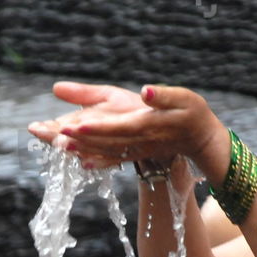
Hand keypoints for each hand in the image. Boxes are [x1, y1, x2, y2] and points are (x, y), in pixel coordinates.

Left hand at [28, 82, 224, 172]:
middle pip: (104, 141)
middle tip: (53, 135)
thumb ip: (164, 96)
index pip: (117, 127)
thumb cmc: (193, 114)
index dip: (96, 127)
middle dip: (79, 139)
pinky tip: (83, 164)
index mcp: (147, 124)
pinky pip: (114, 159)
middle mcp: (139, 141)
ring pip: (105, 151)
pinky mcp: (137, 154)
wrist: (202, 139)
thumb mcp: (184, 98)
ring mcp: (137, 150)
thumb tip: (145, 92)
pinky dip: (98, 162)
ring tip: (59, 148)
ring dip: (83, 150)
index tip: (75, 126)